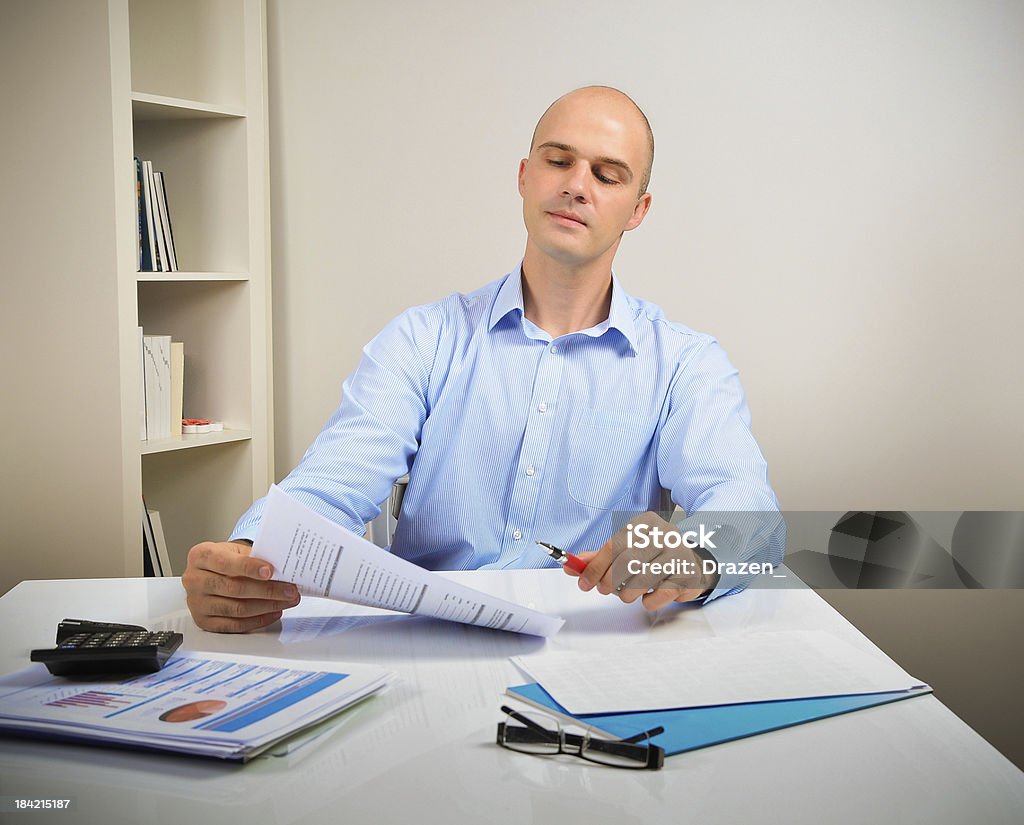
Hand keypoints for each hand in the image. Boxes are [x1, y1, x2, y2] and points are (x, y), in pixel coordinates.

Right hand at [182, 541, 300, 632]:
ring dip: (267, 606)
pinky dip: (258, 620)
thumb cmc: (226, 558)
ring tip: (286, 601)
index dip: (250, 568)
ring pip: (236, 609)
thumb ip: (255, 557)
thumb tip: (283, 569)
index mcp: (201, 556)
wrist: (211, 571)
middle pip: (234, 588)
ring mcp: (197, 603)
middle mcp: (194, 580)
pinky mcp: (203, 621)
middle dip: (267, 591)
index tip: (271, 571)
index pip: (226, 563)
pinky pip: (234, 625)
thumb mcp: (237, 550)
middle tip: (289, 590)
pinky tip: (273, 612)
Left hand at [562, 512, 714, 610]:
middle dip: (609, 581)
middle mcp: (663, 535)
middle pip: (627, 561)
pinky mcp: (689, 575)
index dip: (595, 566)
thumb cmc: (654, 556)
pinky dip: (650, 601)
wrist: (692, 562)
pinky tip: (649, 596)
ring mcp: (679, 554)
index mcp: (644, 524)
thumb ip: (599, 557)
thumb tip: (571, 566)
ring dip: (628, 593)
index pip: (614, 544)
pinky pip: (661, 594)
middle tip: (603, 590)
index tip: (583, 582)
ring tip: (628, 594)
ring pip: (643, 579)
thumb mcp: (626, 549)